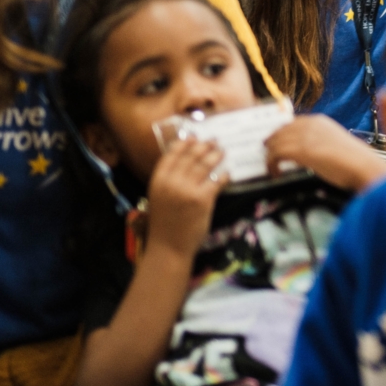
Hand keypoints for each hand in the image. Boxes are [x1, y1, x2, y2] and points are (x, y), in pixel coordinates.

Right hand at [145, 139, 224, 259]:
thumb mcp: (159, 197)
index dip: (185, 143)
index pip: (172, 154)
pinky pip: (217, 180)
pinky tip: (227, 172)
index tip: (194, 137)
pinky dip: (223, 175)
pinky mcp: (203, 199)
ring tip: (222, 151)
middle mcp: (171, 182)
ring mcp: (188, 190)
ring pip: (205, 165)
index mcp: (157, 180)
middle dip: (204, 146)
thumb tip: (184, 161)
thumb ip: (168, 180)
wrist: (168, 247)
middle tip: (214, 141)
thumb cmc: (164, 223)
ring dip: (216, 155)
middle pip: (191, 156)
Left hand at [266, 114, 385, 192]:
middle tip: (268, 156)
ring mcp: (305, 136)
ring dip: (269, 156)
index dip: (279, 134)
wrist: (362, 166)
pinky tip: (276, 173)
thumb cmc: (354, 160)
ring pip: (275, 142)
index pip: (290, 123)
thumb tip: (305, 152)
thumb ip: (318, 142)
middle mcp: (310, 124)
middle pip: (279, 131)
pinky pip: (275, 154)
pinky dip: (271, 164)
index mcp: (319, 120)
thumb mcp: (334, 144)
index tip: (273, 144)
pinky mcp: (301, 150)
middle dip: (271, 144)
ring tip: (271, 167)